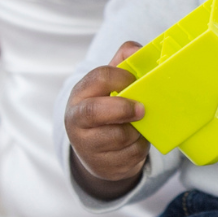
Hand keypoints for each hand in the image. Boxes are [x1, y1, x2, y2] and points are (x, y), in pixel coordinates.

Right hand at [65, 42, 149, 198]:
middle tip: (141, 109)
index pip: (97, 79)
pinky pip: (130, 156)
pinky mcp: (103, 166)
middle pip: (94, 112)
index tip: (135, 80)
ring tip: (138, 126)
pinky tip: (135, 142)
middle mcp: (76, 121)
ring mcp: (87, 146)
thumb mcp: (109, 85)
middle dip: (122, 109)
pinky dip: (139, 148)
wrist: (95, 150)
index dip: (120, 77)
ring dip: (135, 131)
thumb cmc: (106, 108)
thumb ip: (122, 62)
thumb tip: (137, 49)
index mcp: (79, 95)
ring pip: (118, 138)